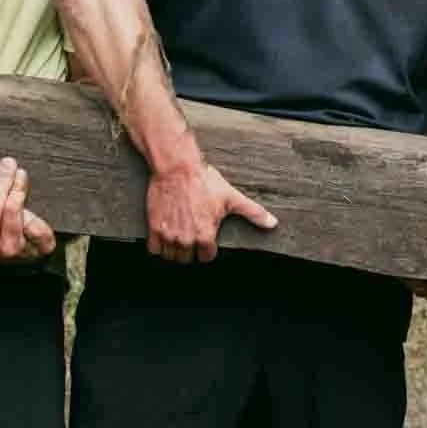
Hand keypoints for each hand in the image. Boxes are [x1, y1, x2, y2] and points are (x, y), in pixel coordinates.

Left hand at [0, 160, 56, 260]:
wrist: (4, 261)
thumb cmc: (23, 245)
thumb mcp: (40, 242)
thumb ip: (41, 232)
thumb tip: (36, 222)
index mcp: (13, 247)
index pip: (13, 211)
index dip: (16, 189)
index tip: (20, 173)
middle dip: (2, 182)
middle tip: (8, 164)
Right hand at [145, 157, 276, 263]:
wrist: (178, 168)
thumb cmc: (205, 181)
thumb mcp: (233, 197)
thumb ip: (254, 213)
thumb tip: (273, 223)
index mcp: (206, 235)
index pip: (206, 257)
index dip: (208, 249)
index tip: (206, 239)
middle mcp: (187, 239)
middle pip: (187, 259)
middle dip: (191, 250)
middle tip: (192, 237)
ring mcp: (169, 235)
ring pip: (171, 256)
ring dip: (175, 250)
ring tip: (179, 237)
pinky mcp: (154, 228)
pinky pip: (154, 249)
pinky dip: (159, 246)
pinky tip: (165, 235)